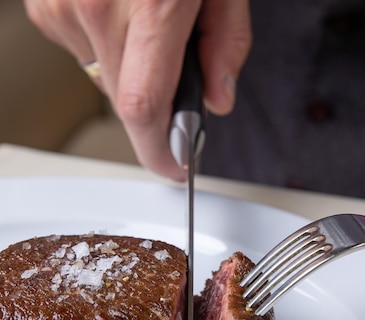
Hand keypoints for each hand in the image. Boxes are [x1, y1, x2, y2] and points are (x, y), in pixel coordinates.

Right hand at [24, 0, 251, 180]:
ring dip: (131, 62)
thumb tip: (218, 97)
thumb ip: (226, 42)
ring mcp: (64, 3)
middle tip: (176, 63)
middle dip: (157, 102)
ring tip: (145, 9)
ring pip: (105, 73)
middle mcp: (96, 7)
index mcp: (150, 5)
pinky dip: (105, 37)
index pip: (144, 110)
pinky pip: (80, 44)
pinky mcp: (46, 1)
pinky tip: (117, 0)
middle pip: (126, 100)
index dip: (159, 151)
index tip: (175, 165)